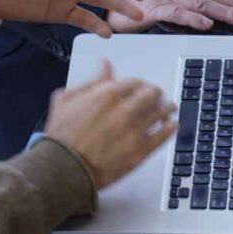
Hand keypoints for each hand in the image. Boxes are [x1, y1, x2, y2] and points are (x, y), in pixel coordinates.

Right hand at [45, 61, 176, 188]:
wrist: (63, 168)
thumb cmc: (61, 136)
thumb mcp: (66, 99)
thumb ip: (90, 81)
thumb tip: (106, 65)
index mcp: (107, 95)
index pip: (134, 81)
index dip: (137, 84)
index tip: (137, 88)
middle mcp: (125, 111)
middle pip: (152, 93)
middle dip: (154, 93)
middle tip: (155, 96)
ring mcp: (135, 131)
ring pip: (162, 111)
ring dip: (167, 107)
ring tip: (168, 107)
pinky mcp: (141, 151)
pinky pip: (164, 134)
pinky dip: (171, 126)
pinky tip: (171, 124)